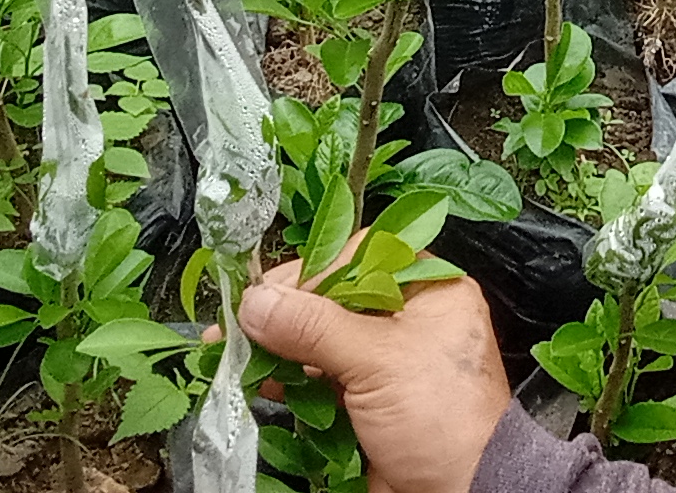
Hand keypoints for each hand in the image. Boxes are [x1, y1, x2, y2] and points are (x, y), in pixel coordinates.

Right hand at [241, 254, 512, 492]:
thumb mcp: (378, 361)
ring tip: (233, 352)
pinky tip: (258, 379)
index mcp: (429, 290)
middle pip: (335, 299)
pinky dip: (291, 378)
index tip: (268, 292)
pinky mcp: (371, 400)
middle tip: (236, 322)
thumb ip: (314, 327)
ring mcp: (390, 361)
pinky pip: (324, 377)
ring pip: (324, 340)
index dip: (312, 271)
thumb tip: (256, 301)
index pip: (360, 258)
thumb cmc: (442, 418)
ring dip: (280, 346)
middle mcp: (410, 319)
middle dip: (284, 311)